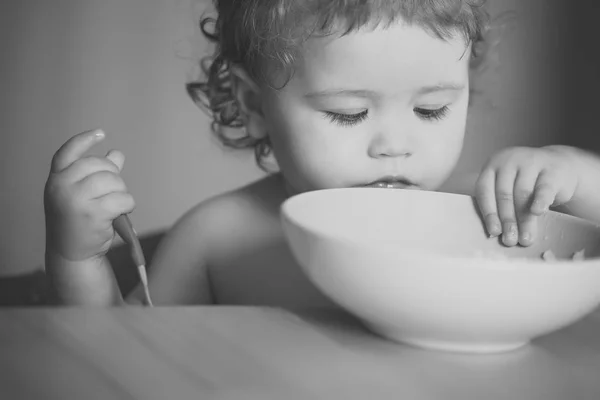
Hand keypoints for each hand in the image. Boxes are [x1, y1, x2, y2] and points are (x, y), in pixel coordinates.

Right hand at [44, 129, 134, 261]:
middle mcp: (61, 186)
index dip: (84, 140)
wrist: (72, 255)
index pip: (68, 152)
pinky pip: (123, 198)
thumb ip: (98, 174)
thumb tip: (116, 154)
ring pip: (114, 181)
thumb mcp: (82, 195)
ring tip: (116, 206)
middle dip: (114, 176)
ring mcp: (75, 199)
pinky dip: (128, 204)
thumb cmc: (80, 223)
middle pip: (100, 165)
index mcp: (56, 179)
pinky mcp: (93, 213)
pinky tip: (121, 213)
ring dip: (122, 192)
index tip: (100, 132)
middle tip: (114, 193)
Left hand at [475, 146, 577, 246]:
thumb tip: (498, 234)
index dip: (489, 213)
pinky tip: (537, 212)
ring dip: (524, 220)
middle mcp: (509, 161)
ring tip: (525, 238)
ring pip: (523, 194)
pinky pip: (544, 187)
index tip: (494, 232)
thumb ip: (501, 205)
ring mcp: (530, 162)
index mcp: (492, 166)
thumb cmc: (527, 182)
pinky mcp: (551, 169)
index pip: (485, 191)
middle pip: (504, 195)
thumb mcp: (510, 188)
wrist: (559, 167)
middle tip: (510, 240)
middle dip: (507, 220)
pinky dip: (540, 200)